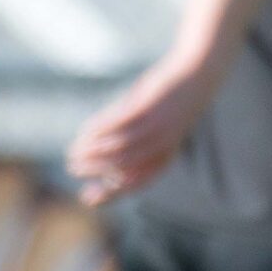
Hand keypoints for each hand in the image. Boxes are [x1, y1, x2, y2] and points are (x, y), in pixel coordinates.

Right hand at [66, 59, 214, 206]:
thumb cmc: (169, 102)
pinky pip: (119, 124)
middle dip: (95, 170)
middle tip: (73, 167)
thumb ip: (132, 142)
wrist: (198, 73)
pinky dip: (98, 130)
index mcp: (166, 153)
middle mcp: (162, 144)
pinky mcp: (149, 107)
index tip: (87, 197)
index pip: (138, 181)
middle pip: (124, 165)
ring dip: (92, 152)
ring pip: (119, 146)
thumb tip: (99, 153)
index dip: (111, 192)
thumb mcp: (154, 126)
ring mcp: (156, 125)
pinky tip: (84, 131)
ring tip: (73, 152)